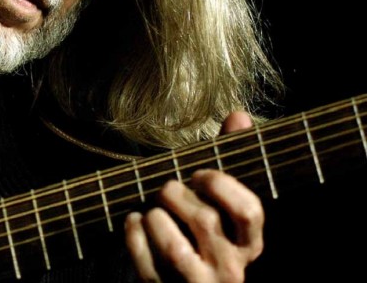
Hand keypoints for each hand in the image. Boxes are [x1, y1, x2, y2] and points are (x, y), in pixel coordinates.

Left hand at [123, 111, 263, 281]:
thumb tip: (238, 115)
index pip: (249, 211)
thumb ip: (229, 160)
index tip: (199, 174)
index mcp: (248, 245)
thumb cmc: (204, 239)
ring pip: (173, 245)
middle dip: (176, 193)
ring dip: (154, 216)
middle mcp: (229, 270)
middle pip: (204, 221)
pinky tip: (134, 221)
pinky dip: (134, 234)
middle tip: (166, 188)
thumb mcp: (222, 207)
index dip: (220, 184)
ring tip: (152, 209)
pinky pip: (144, 261)